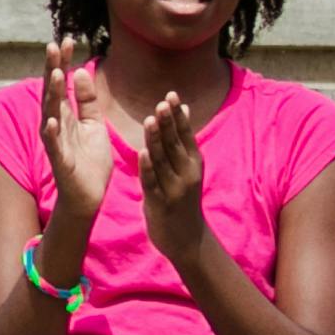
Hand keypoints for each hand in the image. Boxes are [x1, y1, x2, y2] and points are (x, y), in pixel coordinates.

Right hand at [36, 38, 118, 226]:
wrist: (90, 195)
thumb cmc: (90, 161)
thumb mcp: (94, 124)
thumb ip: (88, 100)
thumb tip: (79, 71)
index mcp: (66, 114)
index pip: (62, 83)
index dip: (64, 62)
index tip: (68, 40)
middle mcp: (57, 124)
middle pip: (53, 92)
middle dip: (53, 69)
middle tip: (54, 45)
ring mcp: (56, 142)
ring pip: (51, 113)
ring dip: (53, 95)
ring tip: (57, 75)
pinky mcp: (60, 161)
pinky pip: (53, 145)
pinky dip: (51, 132)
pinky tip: (51, 120)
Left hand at [135, 83, 210, 266]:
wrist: (187, 239)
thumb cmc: (183, 199)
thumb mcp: (188, 168)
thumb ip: (183, 140)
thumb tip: (184, 108)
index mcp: (193, 163)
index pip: (185, 134)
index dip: (178, 115)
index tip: (172, 95)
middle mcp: (186, 173)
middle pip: (175, 144)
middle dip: (168, 123)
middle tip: (162, 102)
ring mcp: (174, 189)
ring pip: (162, 160)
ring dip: (157, 139)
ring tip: (151, 119)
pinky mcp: (159, 203)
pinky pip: (152, 182)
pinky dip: (147, 167)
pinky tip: (142, 152)